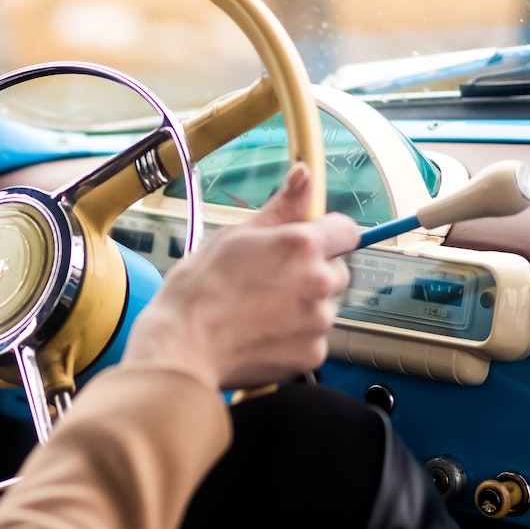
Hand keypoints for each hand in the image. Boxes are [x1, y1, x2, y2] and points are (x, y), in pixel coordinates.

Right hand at [121, 163, 358, 390]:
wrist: (183, 345)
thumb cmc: (198, 290)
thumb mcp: (234, 236)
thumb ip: (281, 208)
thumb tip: (305, 176)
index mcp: (300, 245)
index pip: (347, 230)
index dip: (326, 235)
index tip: (308, 243)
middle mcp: (318, 281)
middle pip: (337, 270)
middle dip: (312, 272)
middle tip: (270, 280)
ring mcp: (318, 320)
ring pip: (324, 305)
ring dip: (303, 305)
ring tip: (260, 309)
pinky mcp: (313, 352)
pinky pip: (314, 337)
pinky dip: (295, 336)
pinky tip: (262, 331)